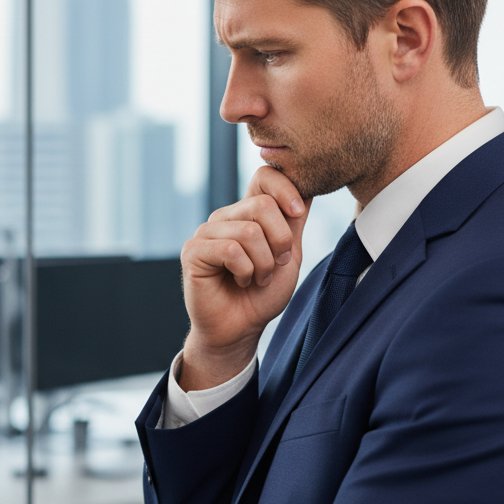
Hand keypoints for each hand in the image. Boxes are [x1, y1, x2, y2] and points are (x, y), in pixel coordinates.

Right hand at [179, 167, 308, 389]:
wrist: (242, 328)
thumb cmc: (263, 293)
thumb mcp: (290, 253)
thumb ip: (294, 221)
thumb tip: (309, 183)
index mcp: (249, 211)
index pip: (265, 175)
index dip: (287, 189)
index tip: (298, 214)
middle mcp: (227, 216)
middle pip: (263, 205)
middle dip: (281, 242)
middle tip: (275, 265)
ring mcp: (207, 231)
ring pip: (249, 231)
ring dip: (264, 264)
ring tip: (258, 278)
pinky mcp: (193, 251)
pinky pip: (231, 250)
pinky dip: (246, 272)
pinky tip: (241, 281)